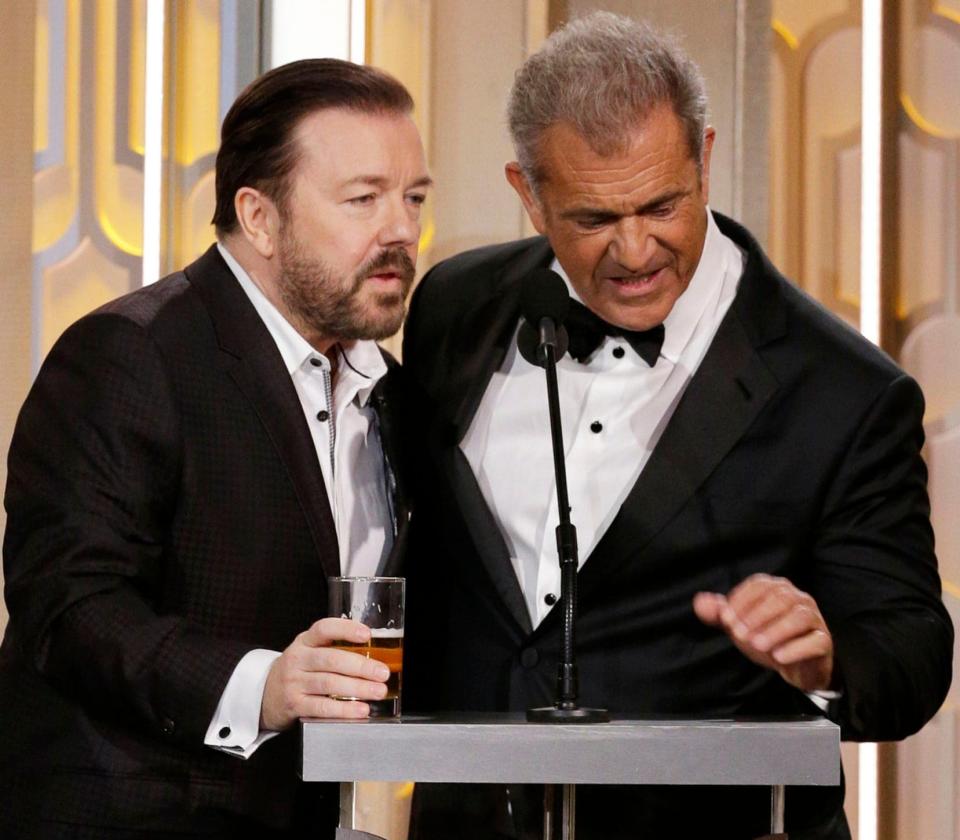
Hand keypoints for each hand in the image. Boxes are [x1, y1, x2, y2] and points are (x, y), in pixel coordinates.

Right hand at [260, 618, 389, 730]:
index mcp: (305, 641)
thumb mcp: (309, 651)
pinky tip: (360, 709)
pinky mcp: (294, 704)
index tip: (366, 634)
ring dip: (357, 688)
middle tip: (382, 672)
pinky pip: (322, 706)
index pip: (324, 629)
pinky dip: (344, 709)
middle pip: (332, 659)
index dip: (346, 629)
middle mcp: (298, 659)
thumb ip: (334, 648)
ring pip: (329, 683)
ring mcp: (294, 682)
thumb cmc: (298, 670)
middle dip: (361, 666)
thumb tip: (374, 653)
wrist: (264, 694)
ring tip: (378, 691)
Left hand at [693, 574, 834, 692]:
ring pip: (799, 617)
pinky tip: (778, 657)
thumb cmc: (766, 638)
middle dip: (757, 616)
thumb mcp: (740, 625)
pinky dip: (796, 648)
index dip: (741, 600)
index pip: (759, 585)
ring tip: (757, 644)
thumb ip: (720, 614)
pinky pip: (815, 641)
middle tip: (739, 634)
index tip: (726, 619)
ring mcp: (814, 619)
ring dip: (776, 630)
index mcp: (776, 588)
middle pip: (780, 598)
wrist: (795, 666)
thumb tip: (700, 602)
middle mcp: (798, 599)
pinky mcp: (824, 642)